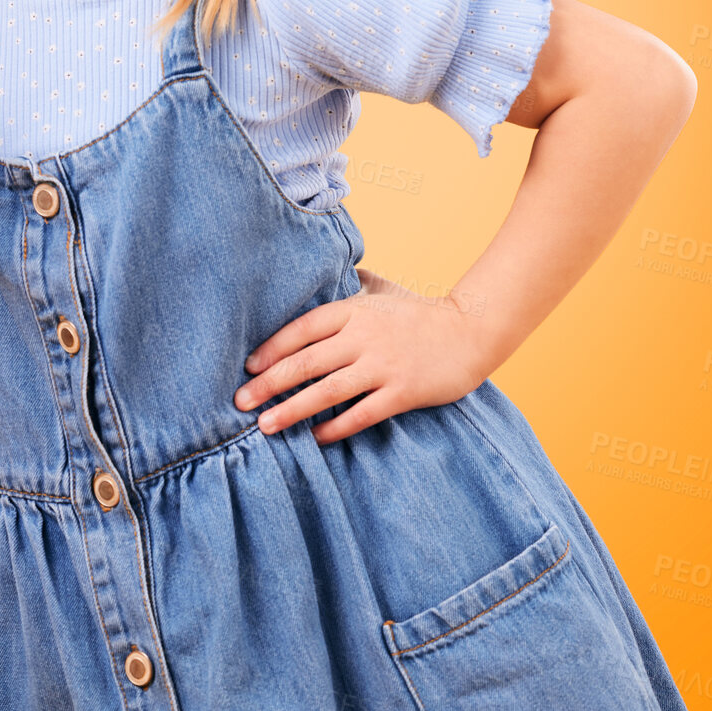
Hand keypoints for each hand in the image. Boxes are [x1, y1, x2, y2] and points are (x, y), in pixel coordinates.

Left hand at [233, 267, 491, 444]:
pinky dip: (335, 427)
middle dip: (268, 383)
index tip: (248, 367)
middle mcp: (363, 336)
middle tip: (240, 402)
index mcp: (354, 310)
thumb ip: (349, 286)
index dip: (271, 348)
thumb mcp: (381, 291)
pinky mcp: (402, 392)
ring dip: (292, 410)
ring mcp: (383, 365)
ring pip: (326, 391)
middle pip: (305, 362)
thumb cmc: (419, 313)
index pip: (301, 328)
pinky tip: (315, 437)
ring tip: (265, 425)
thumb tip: (318, 273)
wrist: (471, 331)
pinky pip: (360, 414)